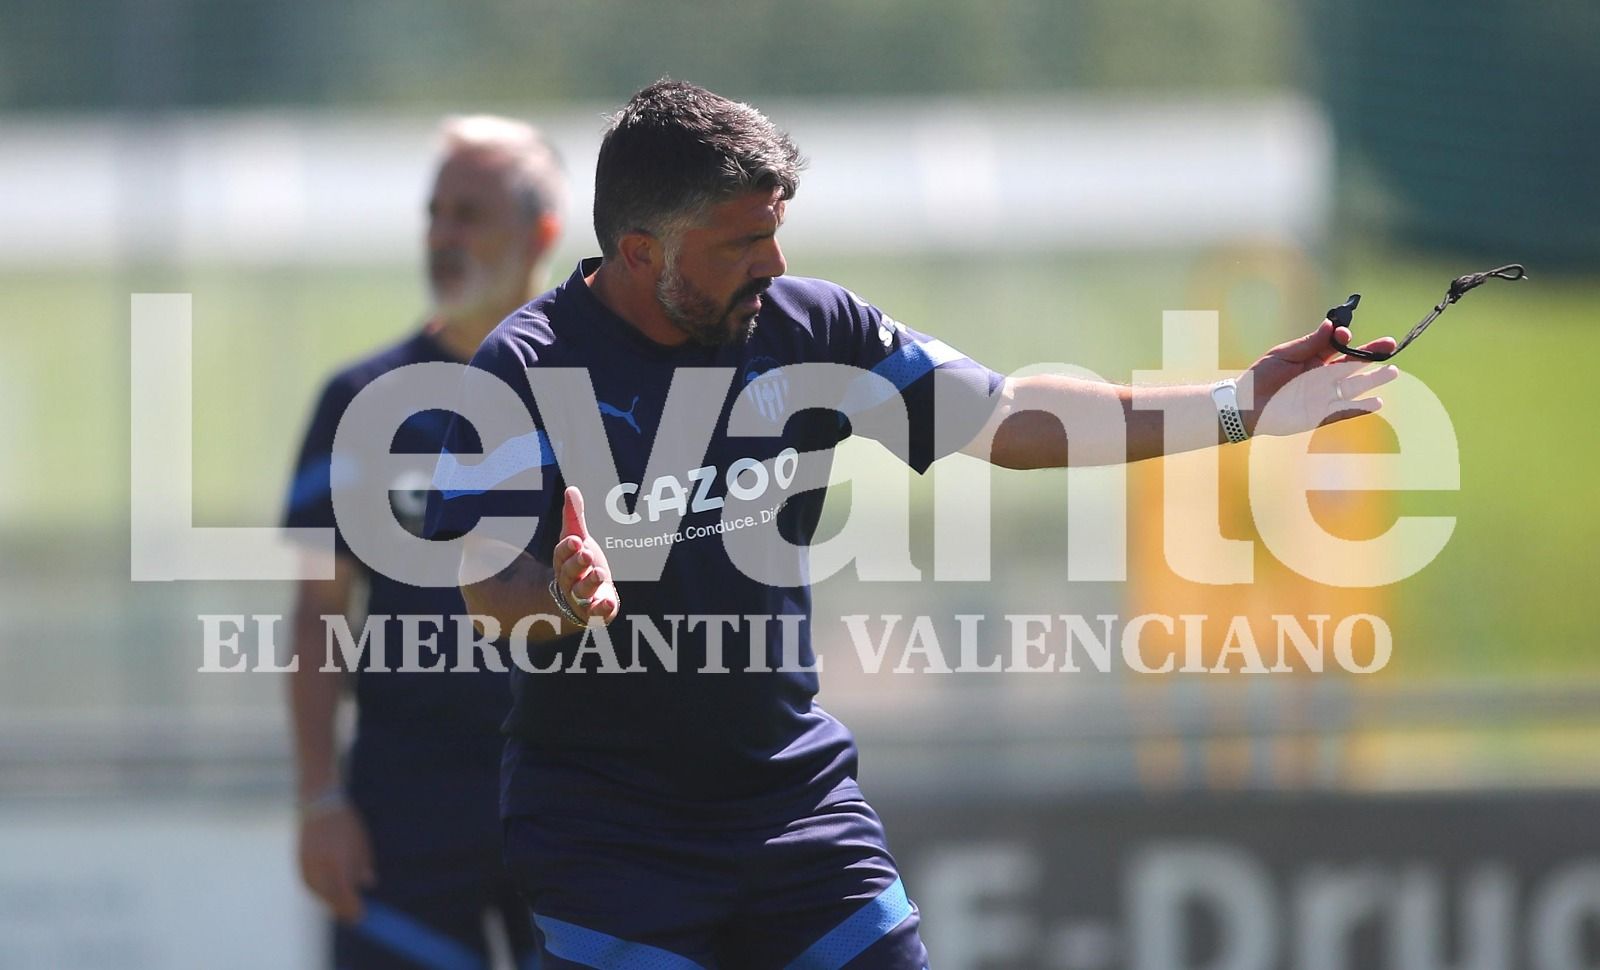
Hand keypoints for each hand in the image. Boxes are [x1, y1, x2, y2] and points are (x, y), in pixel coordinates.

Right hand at [297, 803, 375, 922]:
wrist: (320, 805)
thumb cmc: (345, 824)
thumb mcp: (361, 843)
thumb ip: (364, 866)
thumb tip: (368, 885)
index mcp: (339, 861)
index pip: (345, 894)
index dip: (353, 908)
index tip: (361, 917)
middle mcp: (321, 866)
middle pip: (331, 898)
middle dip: (342, 909)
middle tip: (353, 916)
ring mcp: (308, 865)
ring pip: (318, 893)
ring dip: (330, 901)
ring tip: (341, 904)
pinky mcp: (299, 862)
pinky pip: (309, 884)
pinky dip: (318, 892)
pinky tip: (327, 893)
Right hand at [551, 486, 620, 623]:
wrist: (583, 598)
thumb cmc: (580, 564)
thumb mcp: (579, 539)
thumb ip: (575, 518)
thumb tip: (571, 489)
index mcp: (564, 562)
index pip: (562, 554)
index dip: (568, 548)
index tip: (576, 540)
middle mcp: (569, 582)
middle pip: (569, 574)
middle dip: (577, 563)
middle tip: (587, 553)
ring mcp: (581, 599)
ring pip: (581, 594)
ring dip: (589, 583)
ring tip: (599, 573)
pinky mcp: (595, 613)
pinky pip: (595, 614)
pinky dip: (601, 610)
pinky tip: (609, 603)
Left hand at [1244, 320, 1400, 436]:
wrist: (1246, 406)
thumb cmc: (1261, 377)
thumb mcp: (1284, 355)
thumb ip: (1309, 343)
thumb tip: (1332, 325)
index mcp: (1313, 359)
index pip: (1337, 347)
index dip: (1344, 339)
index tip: (1345, 335)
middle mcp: (1321, 377)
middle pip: (1351, 365)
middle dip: (1370, 355)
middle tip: (1390, 345)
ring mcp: (1322, 396)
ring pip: (1353, 387)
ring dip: (1372, 380)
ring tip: (1392, 371)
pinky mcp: (1319, 415)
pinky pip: (1343, 411)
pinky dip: (1359, 408)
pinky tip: (1376, 402)